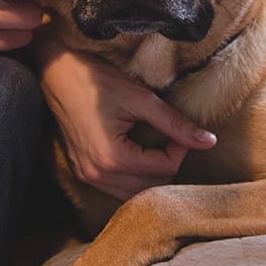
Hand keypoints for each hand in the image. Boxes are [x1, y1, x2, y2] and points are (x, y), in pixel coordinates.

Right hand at [39, 33, 216, 200]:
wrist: (56, 72)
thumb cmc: (96, 81)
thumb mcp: (140, 99)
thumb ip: (175, 123)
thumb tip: (208, 141)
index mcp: (113, 159)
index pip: (164, 168)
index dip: (180, 147)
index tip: (180, 127)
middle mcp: (98, 175)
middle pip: (152, 187)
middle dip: (168, 164)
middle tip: (171, 137)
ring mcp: (88, 176)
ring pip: (134, 193)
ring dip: (152, 175)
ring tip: (157, 146)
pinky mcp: (82, 172)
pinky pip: (117, 188)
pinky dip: (133, 178)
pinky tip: (139, 156)